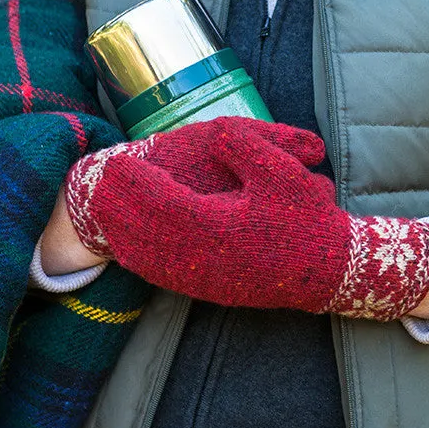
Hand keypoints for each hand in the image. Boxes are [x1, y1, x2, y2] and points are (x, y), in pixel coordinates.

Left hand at [67, 116, 428, 319]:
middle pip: (145, 232)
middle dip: (120, 208)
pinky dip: (143, 258)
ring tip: (106, 214)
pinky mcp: (212, 291)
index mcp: (216, 225)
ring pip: (151, 258)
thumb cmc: (307, 221)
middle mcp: (202, 257)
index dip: (136, 182)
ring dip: (125, 234)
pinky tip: (135, 249)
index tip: (117, 163)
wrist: (329, 274)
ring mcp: (205, 279)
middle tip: (99, 185)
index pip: (161, 201)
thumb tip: (221, 136)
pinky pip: (166, 275)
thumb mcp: (282, 173)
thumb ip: (246, 148)